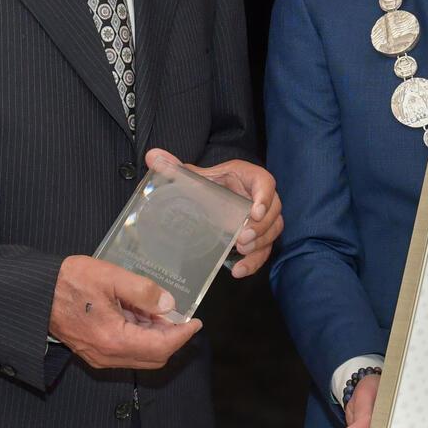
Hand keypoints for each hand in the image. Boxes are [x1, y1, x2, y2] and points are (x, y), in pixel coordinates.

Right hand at [48, 255, 200, 368]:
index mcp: (114, 339)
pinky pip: (125, 351)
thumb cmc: (68, 281)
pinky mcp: (93, 352)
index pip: (161, 347)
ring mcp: (99, 356)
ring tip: (160, 311)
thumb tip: (169, 304)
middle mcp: (107, 355)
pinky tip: (140, 315)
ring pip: (140, 355)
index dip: (182, 335)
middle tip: (181, 316)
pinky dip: (139, 337)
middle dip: (172, 338)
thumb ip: (143, 291)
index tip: (195, 322)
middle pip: (153, 357)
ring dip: (155, 337)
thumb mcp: (110, 277)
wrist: (35, 293)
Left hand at [145, 149, 283, 278]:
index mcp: (248, 177)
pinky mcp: (258, 237)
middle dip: (261, 227)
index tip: (255, 212)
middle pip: (274, 211)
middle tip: (242, 238)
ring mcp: (262, 219)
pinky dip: (254, 262)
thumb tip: (152, 156)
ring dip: (260, 244)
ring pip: (273, 231)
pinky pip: (264, 250)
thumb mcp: (193, 176)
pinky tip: (239, 270)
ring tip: (241, 251)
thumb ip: (175, 168)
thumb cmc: (208, 184)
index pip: (266, 183)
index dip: (264, 197)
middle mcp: (260, 197)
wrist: (210, 196)